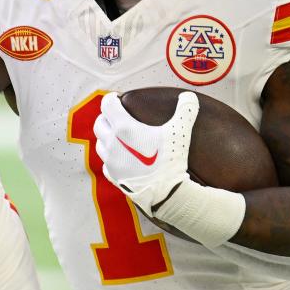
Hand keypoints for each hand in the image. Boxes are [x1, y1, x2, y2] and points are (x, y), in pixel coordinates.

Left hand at [94, 91, 198, 215]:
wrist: (166, 193)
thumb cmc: (171, 160)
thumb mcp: (180, 132)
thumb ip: (185, 111)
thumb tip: (189, 96)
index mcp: (123, 128)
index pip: (107, 105)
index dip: (111, 99)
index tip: (117, 98)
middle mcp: (112, 143)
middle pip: (99, 123)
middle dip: (106, 117)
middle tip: (116, 116)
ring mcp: (110, 161)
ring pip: (99, 143)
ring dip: (105, 137)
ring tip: (117, 136)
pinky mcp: (113, 176)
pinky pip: (106, 164)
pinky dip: (110, 158)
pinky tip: (120, 158)